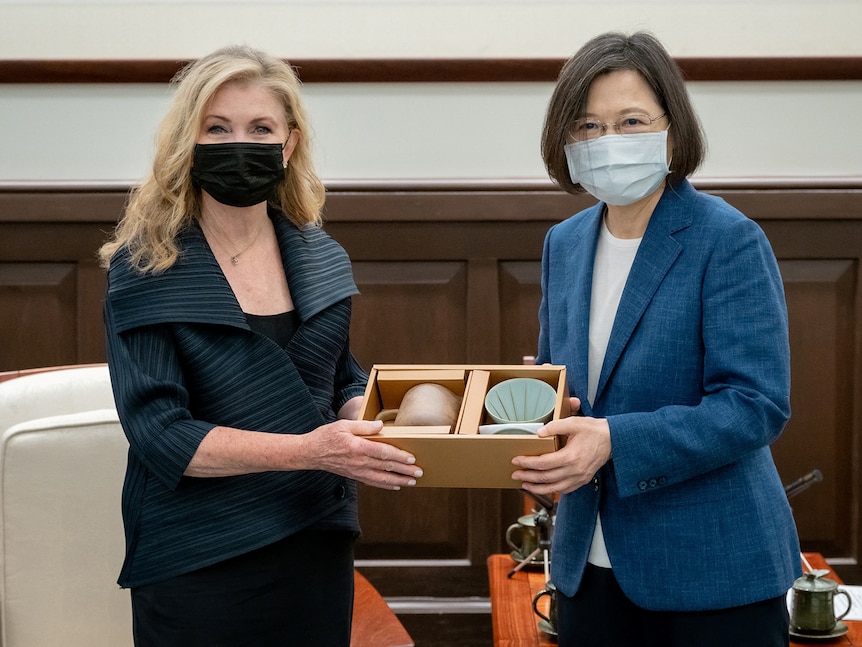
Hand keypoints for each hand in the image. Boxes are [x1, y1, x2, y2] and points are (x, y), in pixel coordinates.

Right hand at [300, 419, 422, 490]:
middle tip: (419, 472)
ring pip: (382, 478)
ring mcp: (357, 471)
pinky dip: (385, 485)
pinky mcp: (354, 476)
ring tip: (412, 481)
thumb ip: (364, 426)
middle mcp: (359, 462)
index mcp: (358, 447)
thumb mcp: (344, 425)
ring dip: (398, 480)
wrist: (310, 453)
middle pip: (386, 467)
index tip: (412, 458)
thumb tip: (381, 426)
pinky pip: (372, 482)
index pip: (383, 453)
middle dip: (404, 470)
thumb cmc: (326, 436)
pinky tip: (395, 486)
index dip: (399, 456)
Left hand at [511, 406, 609, 495]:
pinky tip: (544, 487)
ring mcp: (579, 477)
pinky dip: (552, 490)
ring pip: (554, 488)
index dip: (528, 463)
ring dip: (537, 488)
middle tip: (515, 475)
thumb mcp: (574, 423)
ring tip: (525, 485)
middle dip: (528, 477)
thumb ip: (555, 426)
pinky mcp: (583, 480)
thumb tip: (539, 433)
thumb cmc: (594, 431)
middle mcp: (575, 470)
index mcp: (571, 456)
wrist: (614, 440)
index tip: (517, 460)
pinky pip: (565, 489)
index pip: (543, 463)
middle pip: (546, 478)